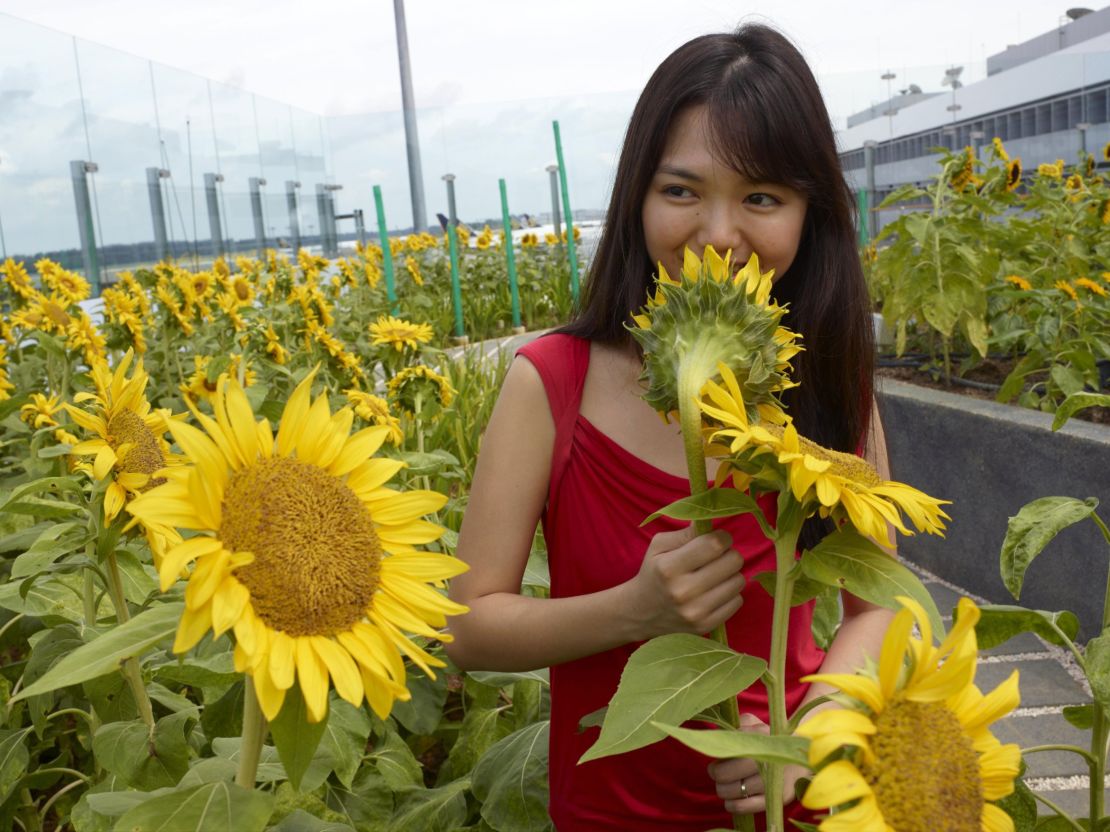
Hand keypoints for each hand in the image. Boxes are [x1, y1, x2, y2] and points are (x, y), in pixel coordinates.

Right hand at [626, 524, 744, 640]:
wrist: (641, 612)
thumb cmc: (653, 572)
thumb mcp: (659, 546)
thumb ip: (685, 532)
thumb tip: (710, 521)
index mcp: (669, 567)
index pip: (715, 544)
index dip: (722, 537)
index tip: (718, 538)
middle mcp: (683, 591)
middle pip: (733, 561)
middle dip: (729, 554)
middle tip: (717, 557)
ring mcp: (696, 612)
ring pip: (738, 581)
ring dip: (730, 574)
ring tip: (714, 575)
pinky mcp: (706, 626)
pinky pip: (737, 602)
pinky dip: (730, 594)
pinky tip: (714, 592)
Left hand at [708, 714, 808, 814]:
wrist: (800, 757)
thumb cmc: (768, 740)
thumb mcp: (754, 724)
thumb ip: (737, 725)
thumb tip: (719, 736)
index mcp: (760, 735)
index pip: (726, 748)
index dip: (716, 756)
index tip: (716, 760)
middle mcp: (768, 756)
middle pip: (725, 773)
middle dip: (717, 775)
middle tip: (717, 773)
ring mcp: (774, 779)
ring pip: (733, 790)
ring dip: (723, 790)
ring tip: (725, 786)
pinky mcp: (779, 797)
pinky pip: (745, 806)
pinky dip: (733, 805)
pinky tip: (731, 800)